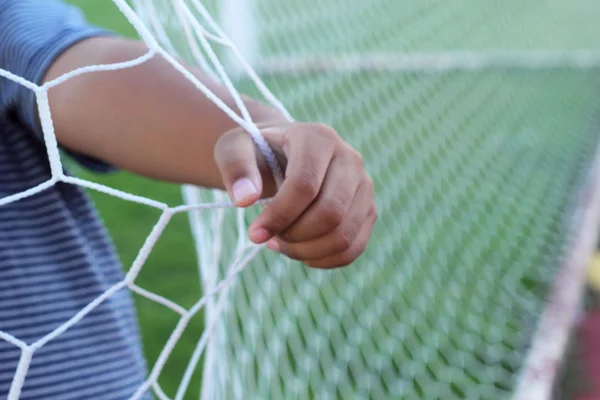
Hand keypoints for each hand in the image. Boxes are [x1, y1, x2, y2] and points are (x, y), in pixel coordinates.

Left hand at [214, 122, 376, 268]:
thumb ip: (235, 168)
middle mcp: (349, 158)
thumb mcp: (234, 149)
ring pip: (345, 234)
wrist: (282, 155)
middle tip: (269, 237)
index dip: (279, 215)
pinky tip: (300, 253)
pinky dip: (324, 260)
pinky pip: (353, 248)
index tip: (254, 234)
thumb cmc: (257, 153)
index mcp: (318, 138)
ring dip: (307, 251)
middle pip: (331, 212)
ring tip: (281, 244)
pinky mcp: (368, 210)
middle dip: (295, 235)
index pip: (305, 185)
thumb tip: (245, 200)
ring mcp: (364, 185)